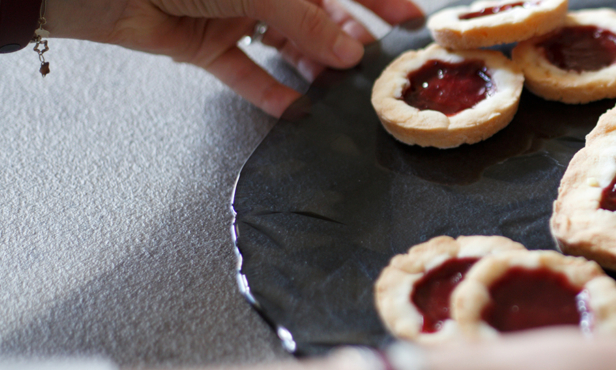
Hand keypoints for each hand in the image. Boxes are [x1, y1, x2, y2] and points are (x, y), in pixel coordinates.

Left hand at [45, 0, 423, 115]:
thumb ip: (307, 22)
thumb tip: (350, 51)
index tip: (412, 21)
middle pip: (317, 15)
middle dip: (348, 39)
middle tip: (377, 67)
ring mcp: (231, 13)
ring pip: (286, 45)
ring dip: (313, 68)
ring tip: (341, 93)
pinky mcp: (202, 44)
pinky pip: (245, 73)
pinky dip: (269, 92)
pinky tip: (294, 111)